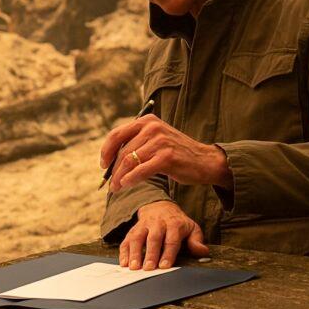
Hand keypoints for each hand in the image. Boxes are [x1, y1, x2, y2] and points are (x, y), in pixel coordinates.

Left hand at [99, 115, 232, 192]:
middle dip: (113, 170)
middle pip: (123, 151)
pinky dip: (130, 178)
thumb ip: (136, 143)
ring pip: (130, 161)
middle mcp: (152, 128)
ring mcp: (160, 141)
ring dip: (120, 177)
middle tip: (110, 184)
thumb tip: (110, 160)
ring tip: (116, 188)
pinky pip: (141, 170)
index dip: (106, 151)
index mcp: (147, 121)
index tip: (103, 165)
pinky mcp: (167, 156)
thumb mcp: (155, 140)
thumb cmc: (177, 153)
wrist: (205, 161)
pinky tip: (126, 185)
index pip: (116, 134)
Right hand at [119, 201, 208, 269]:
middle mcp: (158, 223)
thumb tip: (203, 252)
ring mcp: (144, 225)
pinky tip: (123, 263)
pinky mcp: (134, 229)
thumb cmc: (178, 223)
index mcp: (174, 224)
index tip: (165, 265)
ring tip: (133, 267)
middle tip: (149, 268)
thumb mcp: (192, 228)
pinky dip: (124, 251)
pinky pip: (127, 239)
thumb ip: (196, 241)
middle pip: (153, 238)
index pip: (171, 239)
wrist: (160, 207)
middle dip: (151, 254)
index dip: (168, 253)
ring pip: (137, 237)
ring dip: (135, 252)